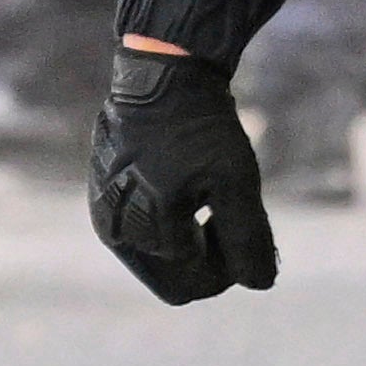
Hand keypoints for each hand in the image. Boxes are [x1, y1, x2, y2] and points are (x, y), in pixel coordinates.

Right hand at [90, 45, 274, 304]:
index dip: (234, 267)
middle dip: (213, 260)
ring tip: (214, 202)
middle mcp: (114, 232)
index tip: (250, 229)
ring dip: (195, 243)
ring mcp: (105, 217)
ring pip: (163, 259)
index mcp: (141, 231)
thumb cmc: (202, 130)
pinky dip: (175, 226)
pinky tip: (194, 195)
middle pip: (178, 278)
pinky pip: (146, 235)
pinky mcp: (105, 201)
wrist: (161, 80)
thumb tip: (260, 285)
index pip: (197, 284)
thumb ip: (248, 237)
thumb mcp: (236, 182)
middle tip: (235, 219)